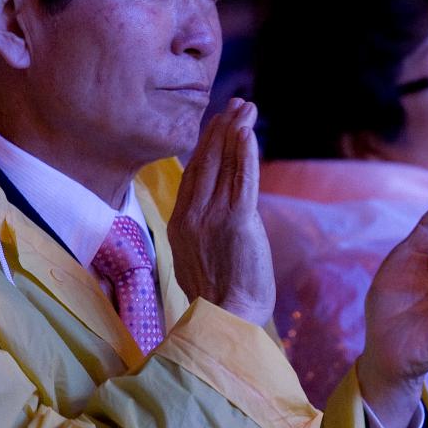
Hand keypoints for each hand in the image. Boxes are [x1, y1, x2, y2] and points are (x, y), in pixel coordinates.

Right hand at [168, 99, 275, 325]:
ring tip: (246, 109)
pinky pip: (241, 181)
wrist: (225, 322)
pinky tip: (248, 133)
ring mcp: (211, 218)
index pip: (192, 175)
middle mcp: (190, 216)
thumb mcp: (199, 261)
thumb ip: (203, 235)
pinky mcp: (236, 223)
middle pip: (205, 162)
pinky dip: (244, 154)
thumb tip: (213, 222)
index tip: (217, 125)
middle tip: (235, 105)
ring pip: (224, 165)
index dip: (206, 146)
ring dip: (236, 132)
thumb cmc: (218, 301)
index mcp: (179, 225)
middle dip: (221, 130)